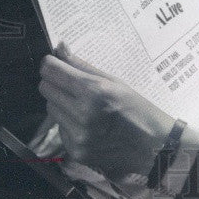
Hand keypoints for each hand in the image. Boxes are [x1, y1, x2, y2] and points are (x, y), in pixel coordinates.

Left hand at [39, 43, 174, 179]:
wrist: (153, 145)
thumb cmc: (138, 107)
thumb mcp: (115, 82)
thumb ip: (84, 66)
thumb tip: (60, 47)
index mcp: (94, 91)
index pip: (52, 72)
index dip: (49, 64)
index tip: (52, 62)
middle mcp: (81, 113)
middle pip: (46, 89)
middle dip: (54, 82)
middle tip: (69, 82)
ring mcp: (77, 135)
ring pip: (51, 108)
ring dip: (60, 102)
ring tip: (81, 104)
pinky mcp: (75, 150)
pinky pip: (60, 128)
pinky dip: (68, 122)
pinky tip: (86, 123)